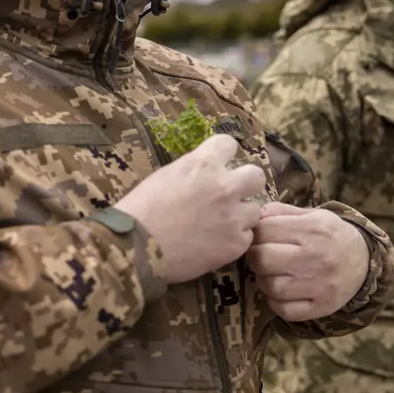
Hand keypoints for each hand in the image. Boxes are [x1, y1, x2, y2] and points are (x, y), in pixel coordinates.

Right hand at [115, 134, 266, 283]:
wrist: (136, 248)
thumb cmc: (140, 211)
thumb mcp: (164, 177)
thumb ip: (190, 172)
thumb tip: (200, 178)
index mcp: (203, 164)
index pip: (229, 144)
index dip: (223, 155)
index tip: (217, 166)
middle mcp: (225, 186)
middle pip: (256, 175)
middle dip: (245, 184)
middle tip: (230, 196)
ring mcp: (234, 216)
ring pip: (254, 210)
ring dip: (240, 216)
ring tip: (219, 226)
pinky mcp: (236, 244)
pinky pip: (246, 237)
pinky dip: (233, 240)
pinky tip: (214, 245)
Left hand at [247, 202, 369, 321]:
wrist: (365, 261)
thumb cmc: (328, 235)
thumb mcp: (310, 215)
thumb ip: (279, 212)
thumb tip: (252, 216)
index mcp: (311, 228)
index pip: (263, 231)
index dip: (254, 234)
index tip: (259, 238)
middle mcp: (316, 257)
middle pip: (262, 259)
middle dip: (255, 257)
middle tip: (262, 257)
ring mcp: (320, 285)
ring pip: (270, 286)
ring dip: (264, 281)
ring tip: (273, 274)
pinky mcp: (323, 306)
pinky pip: (284, 310)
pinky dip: (276, 302)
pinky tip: (282, 292)